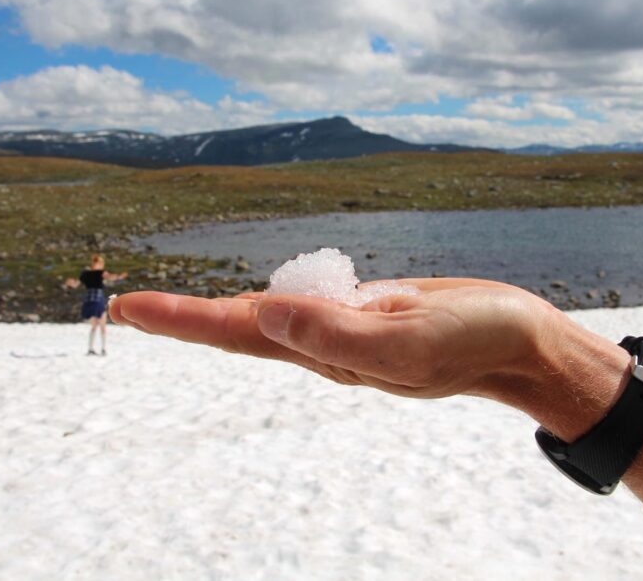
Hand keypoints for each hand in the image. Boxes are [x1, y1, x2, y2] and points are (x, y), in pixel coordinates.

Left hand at [109, 278, 627, 437]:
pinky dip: (273, 290)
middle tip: (124, 305)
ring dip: (216, 307)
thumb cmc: (474, 341)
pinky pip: (309, 295)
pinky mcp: (366, 306)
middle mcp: (326, 341)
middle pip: (240, 325)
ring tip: (168, 307)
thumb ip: (339, 333)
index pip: (239, 332)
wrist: (519, 340)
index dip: (182, 318)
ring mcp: (345, 324)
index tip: (128, 307)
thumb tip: (266, 312)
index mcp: (328, 352)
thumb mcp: (410, 340)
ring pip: (270, 311)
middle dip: (182, 316)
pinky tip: (253, 296)